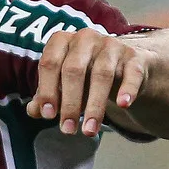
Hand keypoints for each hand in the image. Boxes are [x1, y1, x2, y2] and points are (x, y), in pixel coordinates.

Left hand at [26, 27, 148, 137]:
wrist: (123, 67)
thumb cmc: (84, 76)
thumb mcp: (62, 85)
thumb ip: (46, 97)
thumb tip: (34, 110)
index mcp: (62, 40)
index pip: (50, 63)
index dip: (47, 90)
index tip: (49, 116)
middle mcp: (85, 38)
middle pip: (74, 70)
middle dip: (70, 103)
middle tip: (68, 130)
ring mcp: (111, 45)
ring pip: (102, 74)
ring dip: (95, 105)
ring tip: (89, 130)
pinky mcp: (134, 57)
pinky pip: (132, 72)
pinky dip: (128, 88)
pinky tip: (124, 104)